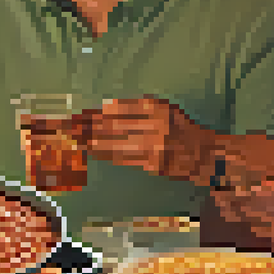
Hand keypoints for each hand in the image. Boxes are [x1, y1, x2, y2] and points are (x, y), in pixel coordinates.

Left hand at [73, 96, 210, 180]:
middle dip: (87, 127)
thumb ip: (137, 109)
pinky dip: (104, 155)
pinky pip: (122, 159)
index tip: (78, 115)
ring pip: (114, 144)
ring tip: (74, 140)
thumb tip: (102, 110)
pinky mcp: (151, 164)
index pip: (118, 109)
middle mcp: (154, 126)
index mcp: (156, 108)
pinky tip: (91, 152)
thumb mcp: (164, 110)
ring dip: (91, 143)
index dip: (95, 113)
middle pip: (112, 126)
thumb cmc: (180, 128)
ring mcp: (153, 147)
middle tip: (68, 128)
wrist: (204, 154)